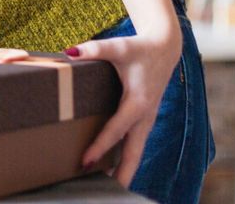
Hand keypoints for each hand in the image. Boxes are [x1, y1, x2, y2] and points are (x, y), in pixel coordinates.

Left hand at [66, 26, 181, 186]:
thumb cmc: (140, 48)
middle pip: (132, 153)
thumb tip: (69, 51)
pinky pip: (134, 144)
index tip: (84, 162)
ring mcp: (146, 120)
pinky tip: (110, 168)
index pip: (115, 131)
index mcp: (138, 103)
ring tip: (104, 186)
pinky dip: (124, 158)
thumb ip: (94, 49)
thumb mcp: (119, 46)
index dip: (99, 147)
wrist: (165, 47)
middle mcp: (144, 116)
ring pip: (135, 151)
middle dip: (120, 174)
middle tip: (104, 191)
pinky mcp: (144, 119)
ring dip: (122, 169)